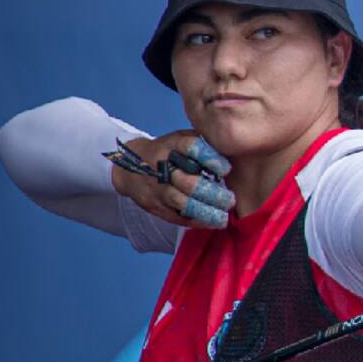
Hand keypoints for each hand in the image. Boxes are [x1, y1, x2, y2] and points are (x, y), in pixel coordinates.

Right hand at [110, 131, 234, 228]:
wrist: (130, 165)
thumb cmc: (168, 150)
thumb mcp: (181, 138)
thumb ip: (203, 142)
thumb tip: (233, 148)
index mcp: (172, 145)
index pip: (191, 148)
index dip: (210, 158)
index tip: (227, 169)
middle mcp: (163, 166)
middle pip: (188, 182)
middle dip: (212, 193)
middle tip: (231, 200)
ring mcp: (158, 187)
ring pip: (182, 202)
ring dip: (205, 211)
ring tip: (224, 217)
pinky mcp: (155, 205)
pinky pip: (176, 216)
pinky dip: (196, 221)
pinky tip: (212, 223)